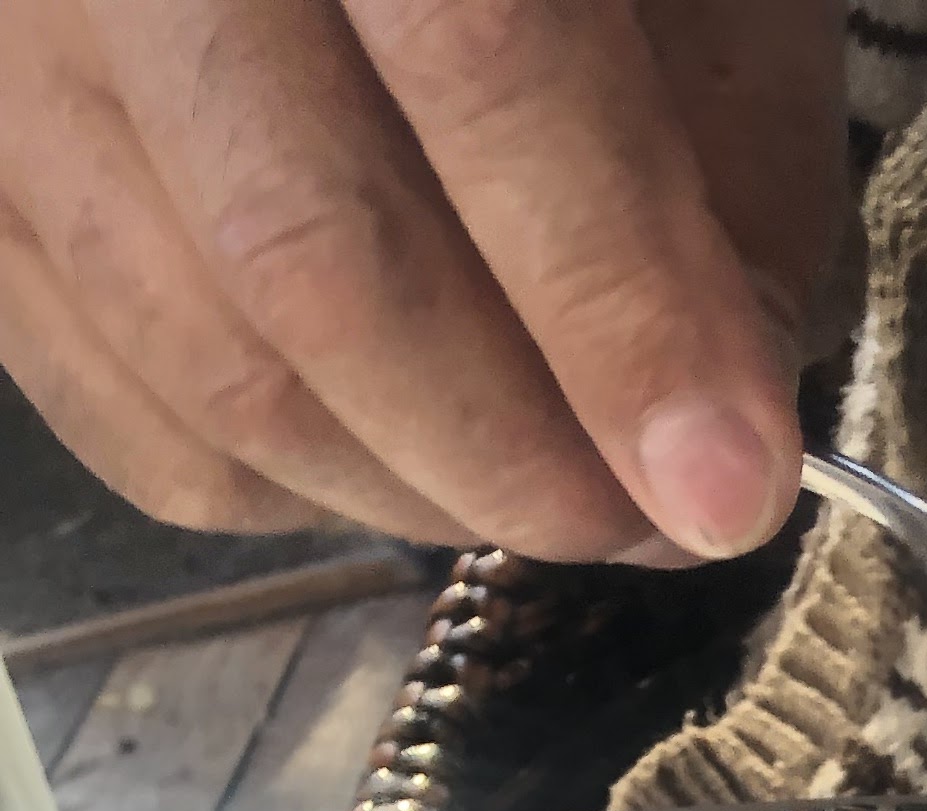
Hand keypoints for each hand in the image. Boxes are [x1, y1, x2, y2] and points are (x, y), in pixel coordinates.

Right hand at [0, 0, 845, 562]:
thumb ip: (724, 137)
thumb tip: (727, 410)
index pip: (480, 61)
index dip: (621, 306)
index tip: (727, 481)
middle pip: (313, 254)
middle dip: (518, 453)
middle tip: (649, 520)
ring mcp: (11, 35)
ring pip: (209, 363)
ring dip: (415, 489)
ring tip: (549, 494)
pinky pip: (117, 402)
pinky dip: (286, 483)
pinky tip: (397, 459)